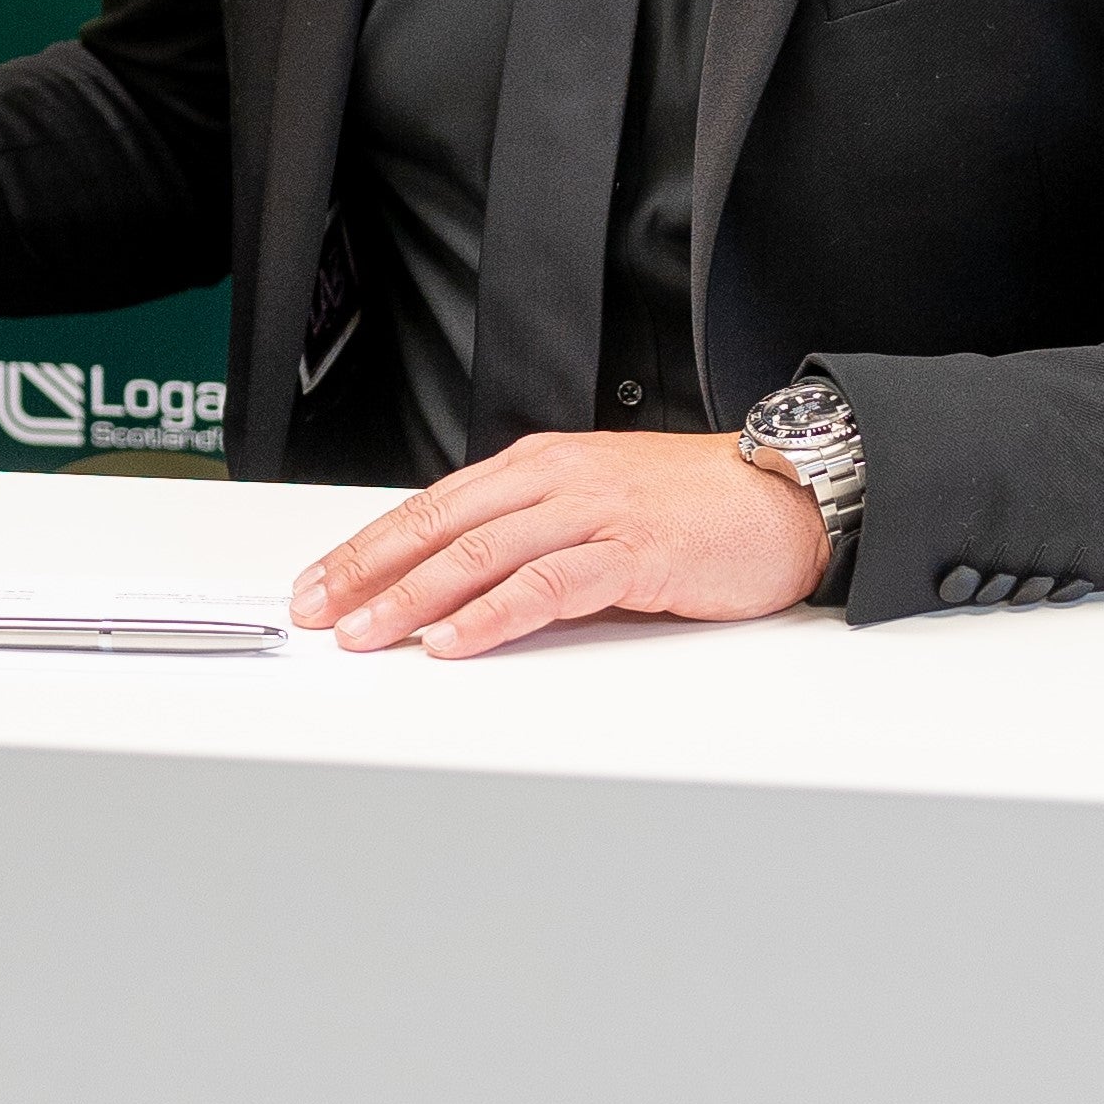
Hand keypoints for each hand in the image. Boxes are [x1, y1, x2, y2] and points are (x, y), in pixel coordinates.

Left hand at [286, 431, 830, 658]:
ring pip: (479, 552)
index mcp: (537, 466)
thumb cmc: (695, 506)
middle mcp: (555, 479)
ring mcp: (592, 512)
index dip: (367, 546)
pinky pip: (548, 583)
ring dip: (413, 596)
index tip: (320, 583)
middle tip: (318, 610)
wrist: (785, 493)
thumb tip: (457, 581)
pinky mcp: (632, 552)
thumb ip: (531, 533)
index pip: (431, 505)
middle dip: (368, 569)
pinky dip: (494, 613)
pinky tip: (455, 637)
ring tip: (367, 633)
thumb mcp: (594, 507)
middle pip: (438, 524)